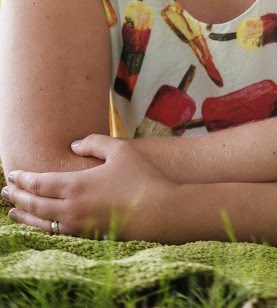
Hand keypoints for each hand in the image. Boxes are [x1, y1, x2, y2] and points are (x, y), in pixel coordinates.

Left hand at [3, 136, 175, 240]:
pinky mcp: (88, 236)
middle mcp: (71, 209)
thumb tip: (74, 146)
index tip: (11, 174)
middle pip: (35, 204)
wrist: (158, 212)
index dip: (22, 179)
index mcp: (76, 186)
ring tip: (13, 212)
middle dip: (17, 197)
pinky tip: (41, 223)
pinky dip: (42, 227)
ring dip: (25, 216)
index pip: (39, 184)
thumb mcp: (119, 150)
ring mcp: (78, 225)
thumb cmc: (141, 177)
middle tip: (5, 192)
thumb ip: (94, 142)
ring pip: (42, 223)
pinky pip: (56, 233)